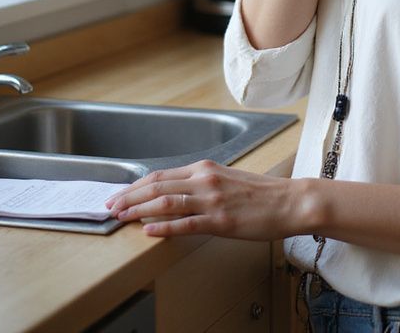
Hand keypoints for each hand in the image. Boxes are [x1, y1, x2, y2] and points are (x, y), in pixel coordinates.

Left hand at [104, 160, 306, 238]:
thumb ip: (201, 184)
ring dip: (139, 210)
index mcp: (206, 168)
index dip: (136, 186)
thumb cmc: (261, 193)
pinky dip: (164, 226)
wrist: (289, 201)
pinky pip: (187, 223)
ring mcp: (212, 199)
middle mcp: (206, 179)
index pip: (161, 175)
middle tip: (110, 206)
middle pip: (158, 185)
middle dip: (130, 196)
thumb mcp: (226, 180)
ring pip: (167, 201)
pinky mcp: (221, 220)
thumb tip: (174, 194)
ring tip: (121, 216)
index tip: (119, 195)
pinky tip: (149, 231)